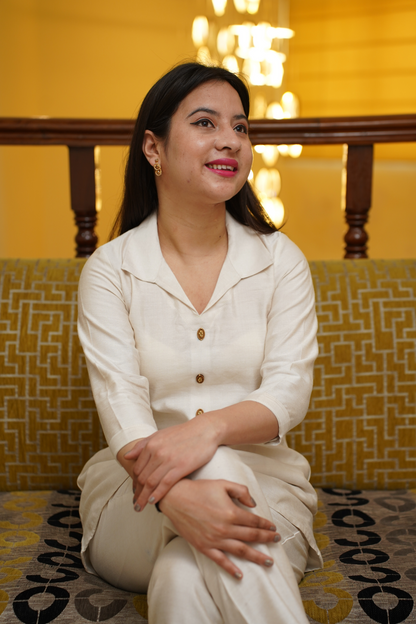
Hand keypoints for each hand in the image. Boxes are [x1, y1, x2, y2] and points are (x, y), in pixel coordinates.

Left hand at [124, 417, 218, 511]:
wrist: (205, 430)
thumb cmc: (184, 433)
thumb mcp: (160, 435)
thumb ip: (143, 445)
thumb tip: (127, 456)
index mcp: (151, 444)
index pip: (137, 468)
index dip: (134, 482)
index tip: (135, 491)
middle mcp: (157, 452)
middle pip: (141, 477)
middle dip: (137, 493)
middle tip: (136, 504)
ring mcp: (168, 460)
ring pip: (150, 483)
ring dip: (143, 497)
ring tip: (140, 507)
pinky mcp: (181, 467)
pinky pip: (165, 484)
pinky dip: (157, 494)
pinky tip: (153, 501)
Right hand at [160, 479, 279, 578]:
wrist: (176, 498)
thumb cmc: (200, 489)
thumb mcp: (223, 484)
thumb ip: (241, 491)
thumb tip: (253, 504)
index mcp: (231, 512)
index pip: (254, 522)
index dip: (265, 525)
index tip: (273, 528)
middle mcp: (225, 528)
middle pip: (251, 537)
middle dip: (266, 539)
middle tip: (277, 541)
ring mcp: (215, 539)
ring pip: (241, 551)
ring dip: (256, 557)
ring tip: (268, 562)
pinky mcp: (204, 547)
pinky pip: (220, 561)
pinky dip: (231, 569)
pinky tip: (240, 575)